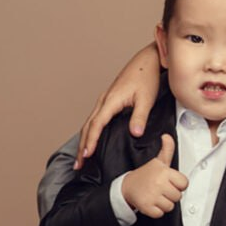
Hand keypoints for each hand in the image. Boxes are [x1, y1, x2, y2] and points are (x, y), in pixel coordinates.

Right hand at [76, 43, 160, 168]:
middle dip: (82, 145)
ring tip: (81, 156)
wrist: (147, 61)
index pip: (97, 124)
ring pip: (90, 122)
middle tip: (78, 164)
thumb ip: (140, 117)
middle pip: (88, 126)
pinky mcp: (109, 100)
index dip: (91, 141)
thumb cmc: (147, 77)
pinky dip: (91, 131)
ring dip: (85, 139)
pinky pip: (95, 118)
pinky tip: (92, 139)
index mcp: (111, 100)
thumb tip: (134, 133)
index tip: (86, 155)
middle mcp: (104, 100)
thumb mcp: (146, 99)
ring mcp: (105, 100)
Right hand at [122, 135, 187, 217]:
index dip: (178, 184)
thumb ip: (167, 149)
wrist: (127, 186)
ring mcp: (152, 195)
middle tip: (162, 189)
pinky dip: (156, 211)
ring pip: (170, 206)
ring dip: (164, 203)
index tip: (171, 182)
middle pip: (178, 196)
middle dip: (171, 194)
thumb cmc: (146, 174)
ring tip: (157, 195)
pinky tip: (152, 202)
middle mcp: (159, 183)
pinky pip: (160, 214)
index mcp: (164, 172)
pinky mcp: (146, 207)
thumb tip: (167, 136)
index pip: (184, 184)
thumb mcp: (158, 161)